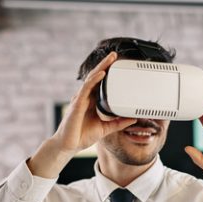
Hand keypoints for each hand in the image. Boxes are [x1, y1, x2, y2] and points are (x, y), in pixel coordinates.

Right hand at [28, 52, 137, 178]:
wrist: (69, 146)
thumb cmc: (83, 136)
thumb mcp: (107, 128)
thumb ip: (119, 123)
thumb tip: (133, 118)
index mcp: (92, 101)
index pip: (101, 83)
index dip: (108, 73)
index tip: (117, 64)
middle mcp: (86, 97)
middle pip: (96, 77)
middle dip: (105, 65)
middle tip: (115, 55)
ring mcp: (80, 99)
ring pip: (91, 79)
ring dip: (101, 68)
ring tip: (110, 59)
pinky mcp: (77, 104)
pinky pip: (86, 89)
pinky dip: (94, 81)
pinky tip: (101, 74)